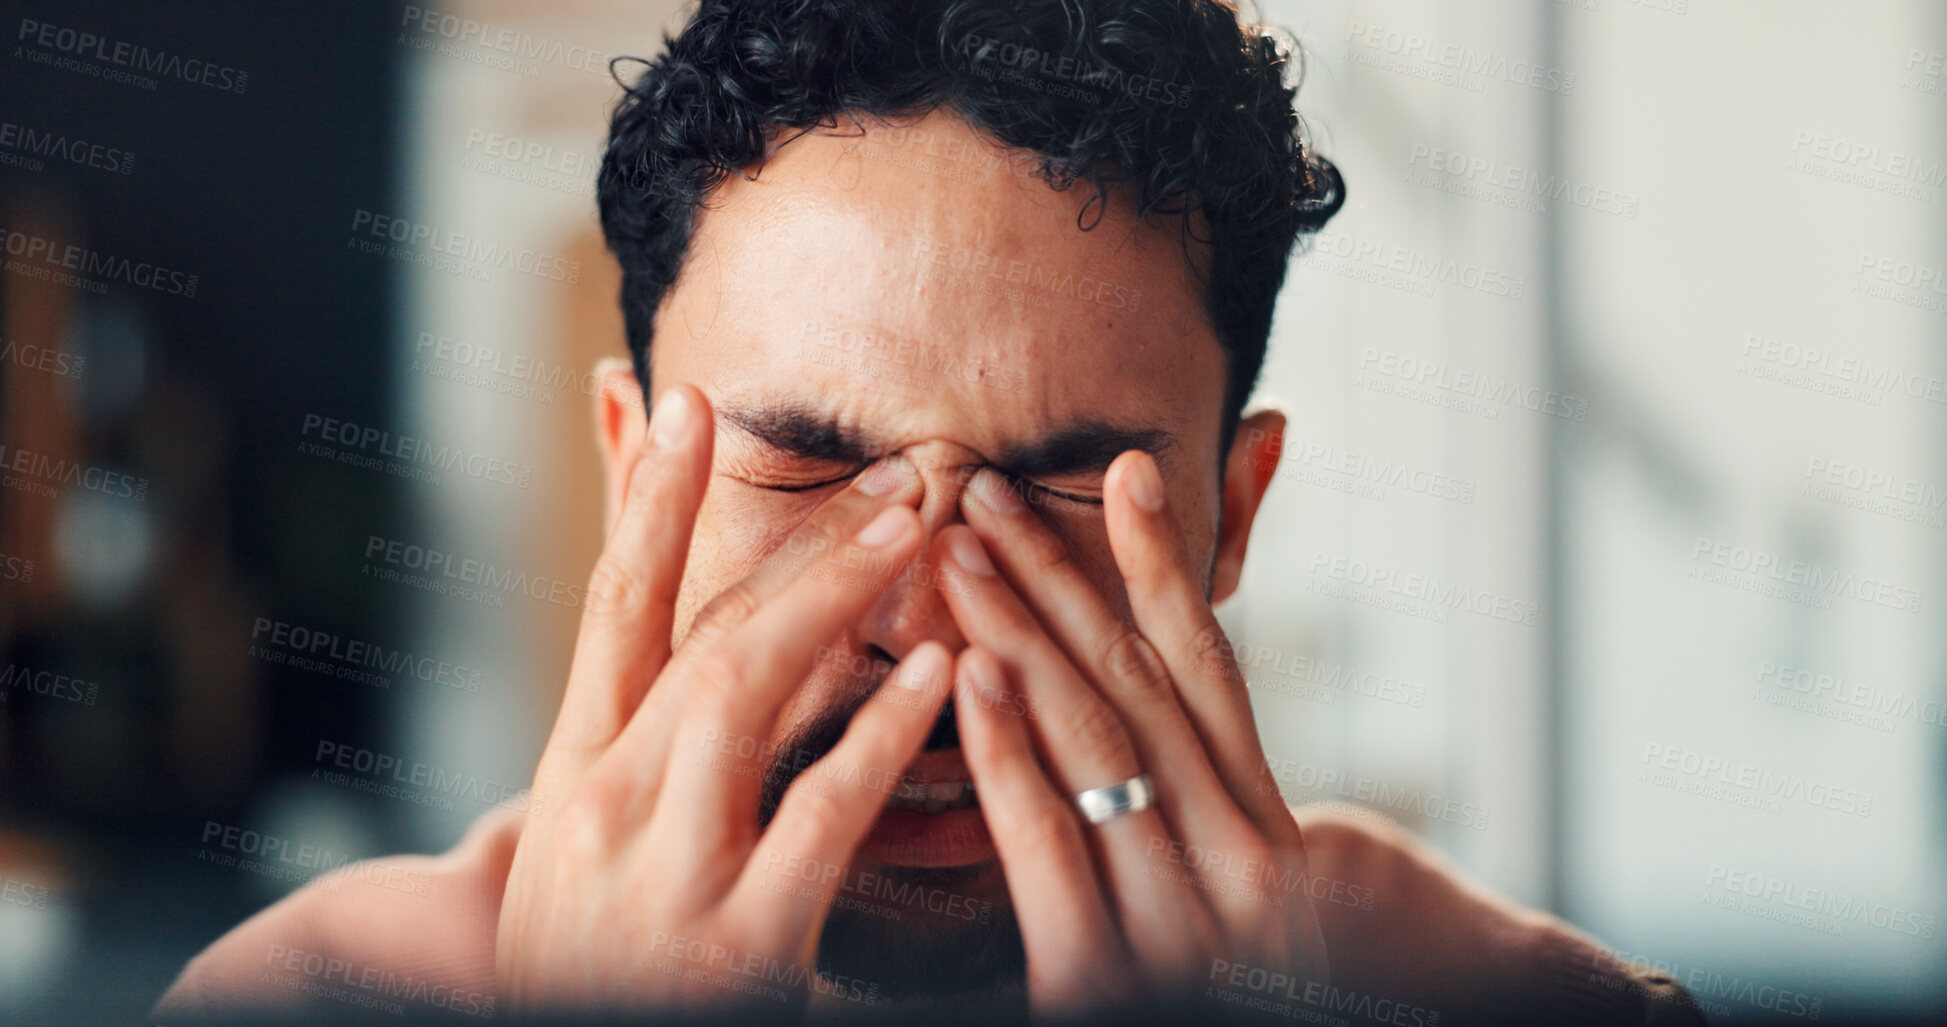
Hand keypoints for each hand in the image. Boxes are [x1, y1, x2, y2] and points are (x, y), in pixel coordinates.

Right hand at [496, 385, 951, 1013]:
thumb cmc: (589, 973)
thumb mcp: (576, 855)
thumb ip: (628, 750)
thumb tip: (666, 663)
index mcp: (571, 782)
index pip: (612, 611)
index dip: (647, 501)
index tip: (685, 404)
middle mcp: (604, 810)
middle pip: (706, 633)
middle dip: (801, 541)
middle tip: (894, 471)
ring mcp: (663, 875)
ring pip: (745, 690)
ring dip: (836, 595)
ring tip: (916, 529)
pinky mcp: (733, 947)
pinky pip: (818, 817)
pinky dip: (880, 738)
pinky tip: (933, 676)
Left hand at [935, 455, 1329, 1016]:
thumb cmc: (1331, 1002)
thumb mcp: (1271, 914)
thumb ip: (1210, 835)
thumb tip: (1171, 753)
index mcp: (1276, 838)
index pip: (1210, 673)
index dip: (1167, 568)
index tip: (1128, 474)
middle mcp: (1245, 865)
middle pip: (1144, 689)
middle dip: (1063, 581)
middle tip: (984, 490)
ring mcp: (1194, 921)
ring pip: (1104, 742)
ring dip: (1027, 634)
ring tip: (961, 543)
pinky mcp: (1118, 985)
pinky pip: (1061, 849)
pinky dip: (1016, 755)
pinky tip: (972, 672)